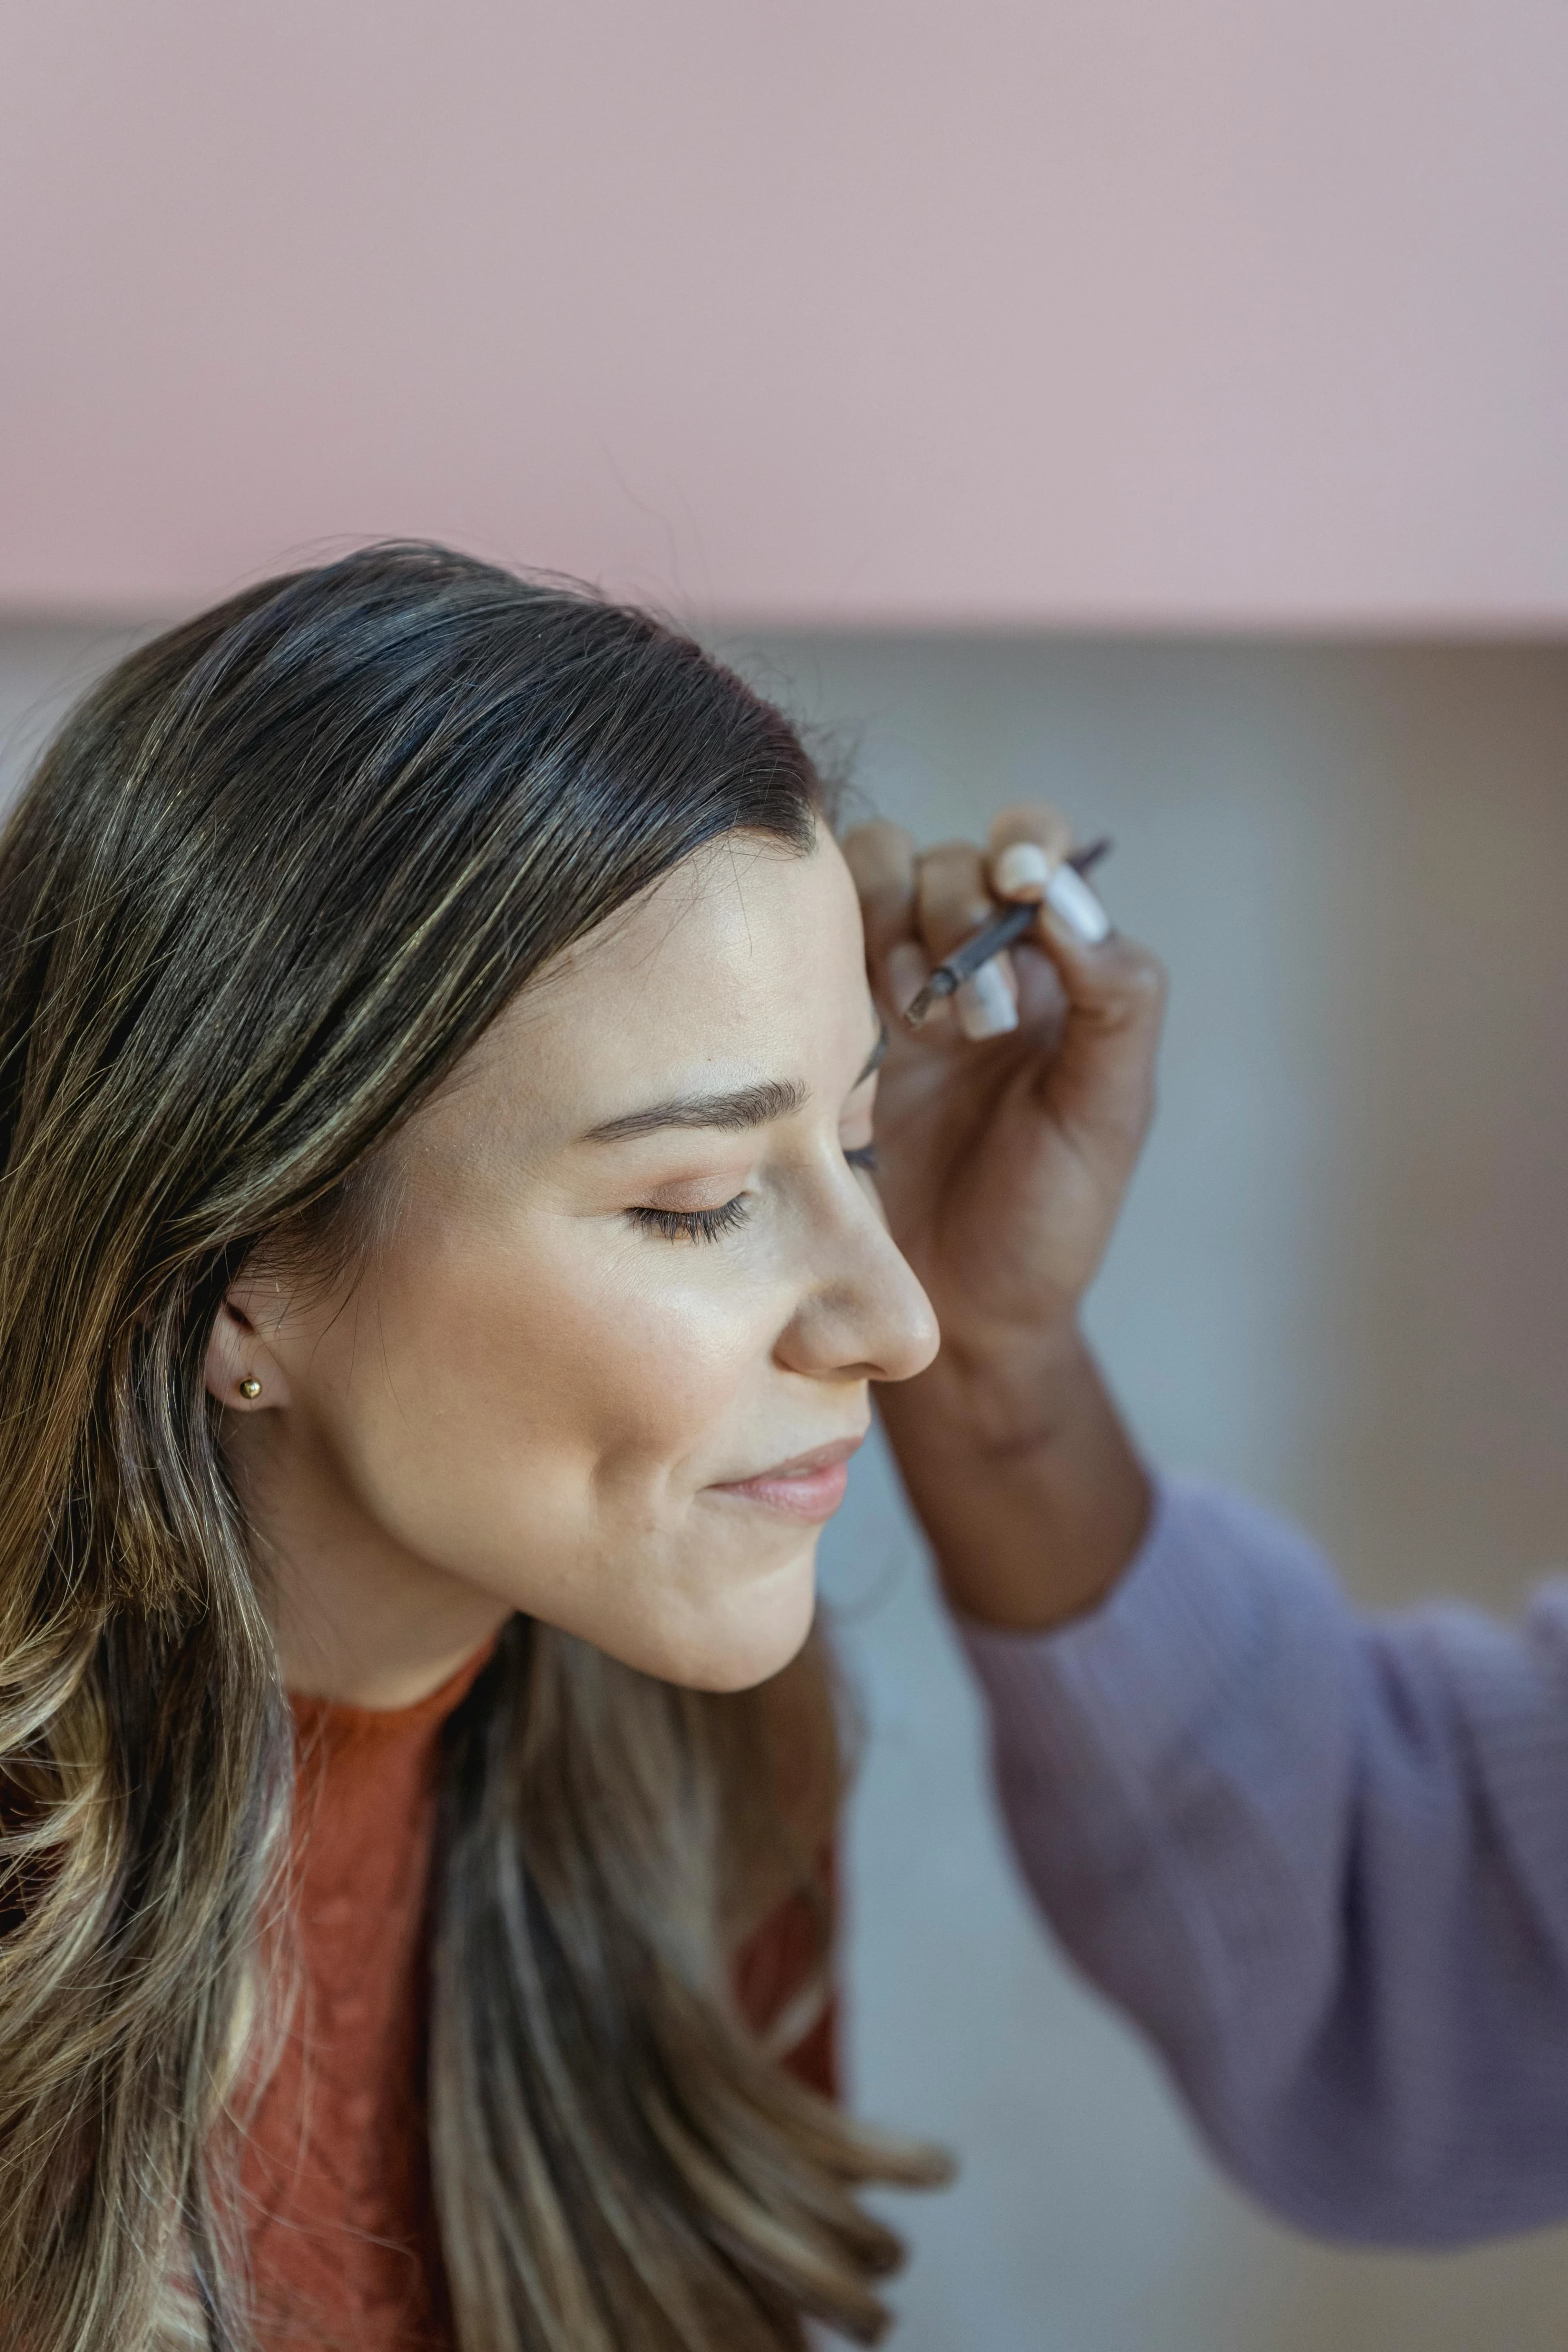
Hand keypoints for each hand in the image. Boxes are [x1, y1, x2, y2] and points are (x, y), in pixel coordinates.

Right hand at [842, 806, 1164, 1627]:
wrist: (956, 1319)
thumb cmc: (1045, 1223)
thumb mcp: (1109, 1112)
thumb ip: (1115, 997)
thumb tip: (1066, 897)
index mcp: (1049, 973)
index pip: (1036, 852)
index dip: (1026, 844)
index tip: (1022, 882)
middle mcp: (969, 964)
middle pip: (951, 860)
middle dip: (961, 910)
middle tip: (976, 1020)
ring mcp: (890, 992)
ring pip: (874, 879)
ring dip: (897, 925)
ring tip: (919, 1022)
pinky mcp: (824, 1027)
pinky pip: (815, 940)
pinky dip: (834, 950)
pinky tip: (869, 1024)